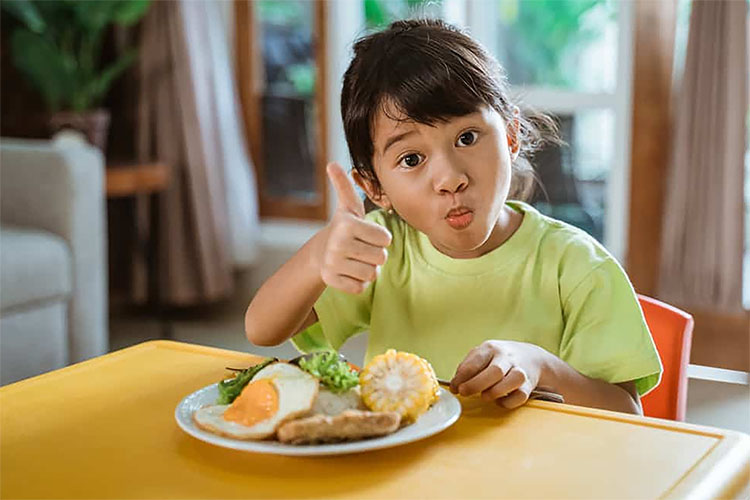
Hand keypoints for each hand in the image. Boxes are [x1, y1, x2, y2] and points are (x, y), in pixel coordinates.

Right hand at [318, 162, 391, 293]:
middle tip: (362, 248)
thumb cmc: (345, 227)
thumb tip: (332, 164)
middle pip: (381, 258)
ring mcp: (333, 263)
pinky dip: (358, 282)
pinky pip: (360, 288)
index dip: (381, 238)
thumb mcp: (348, 206)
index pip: (386, 239)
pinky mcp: (331, 280)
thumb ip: (344, 185)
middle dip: (376, 255)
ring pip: (372, 274)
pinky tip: (348, 271)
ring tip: (356, 259)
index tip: (367, 234)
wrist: (321, 251)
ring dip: (368, 269)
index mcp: (347, 224)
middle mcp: (338, 243)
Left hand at [450, 340, 547, 408]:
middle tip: (464, 393)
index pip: (475, 362)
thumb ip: (468, 367)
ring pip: (512, 381)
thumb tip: (455, 384)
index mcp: (491, 348)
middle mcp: (507, 357)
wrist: (530, 357)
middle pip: (495, 371)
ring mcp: (520, 370)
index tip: (454, 388)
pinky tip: (499, 401)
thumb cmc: (499, 358)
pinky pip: (520, 396)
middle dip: (476, 384)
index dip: (461, 377)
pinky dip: (508, 402)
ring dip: (495, 392)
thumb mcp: (482, 354)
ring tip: (484, 396)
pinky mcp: (529, 384)